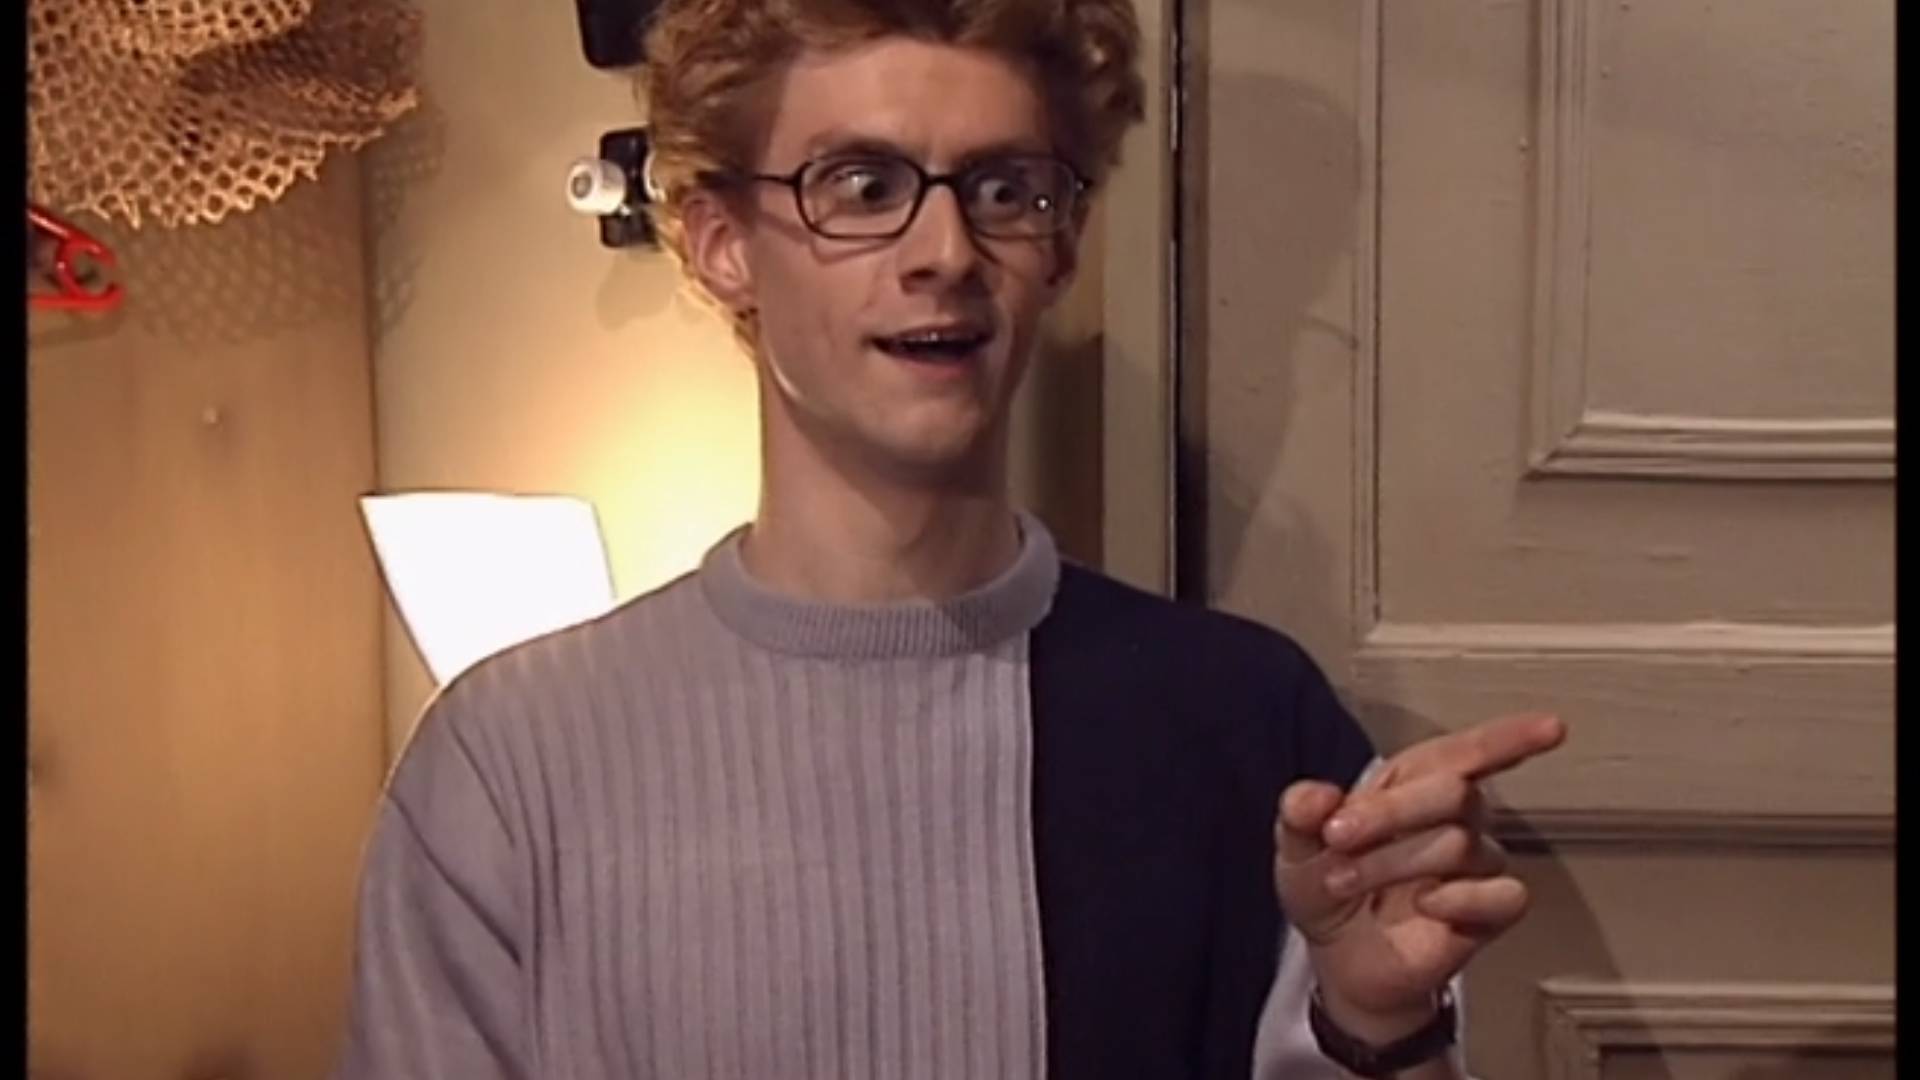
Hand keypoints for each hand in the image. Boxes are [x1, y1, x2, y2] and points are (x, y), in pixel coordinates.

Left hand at [1273, 712, 1566, 1040]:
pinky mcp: (1490, 913)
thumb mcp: (1296, 846)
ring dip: (1391, 863)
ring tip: (1342, 881)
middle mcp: (1459, 817)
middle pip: (1455, 792)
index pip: (1468, 753)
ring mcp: (1479, 865)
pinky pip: (1502, 896)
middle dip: (1390, 813)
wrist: (1338, 957)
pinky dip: (1457, 899)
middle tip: (1337, 837)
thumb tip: (1317, 797)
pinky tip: (1424, 905)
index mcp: (1416, 783)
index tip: (1551, 727)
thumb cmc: (1329, 884)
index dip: (1509, 738)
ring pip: (1459, 844)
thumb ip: (1299, 813)